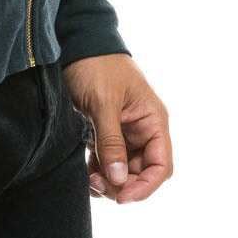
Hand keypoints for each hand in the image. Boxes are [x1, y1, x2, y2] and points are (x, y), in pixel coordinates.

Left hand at [62, 54, 171, 203]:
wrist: (76, 41)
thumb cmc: (96, 64)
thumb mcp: (103, 101)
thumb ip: (112, 141)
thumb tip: (119, 180)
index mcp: (152, 120)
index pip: (161, 165)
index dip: (145, 186)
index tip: (122, 197)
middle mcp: (142, 129)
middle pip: (141, 172)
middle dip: (122, 185)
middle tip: (97, 185)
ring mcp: (124, 132)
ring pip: (123, 170)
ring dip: (109, 181)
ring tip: (89, 179)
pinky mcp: (105, 132)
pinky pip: (108, 161)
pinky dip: (99, 171)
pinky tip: (86, 172)